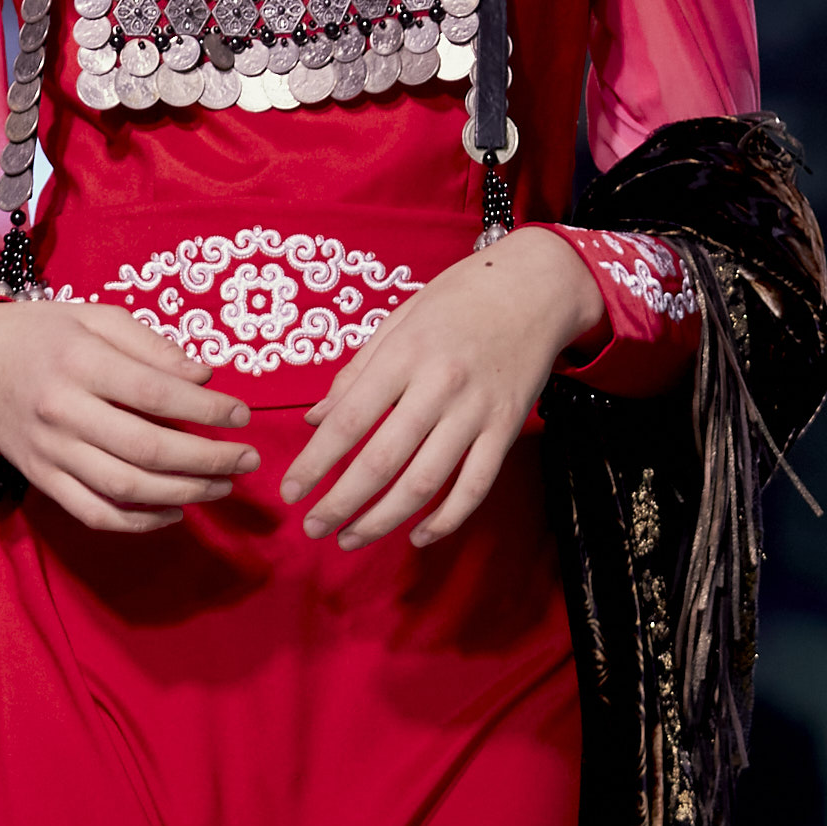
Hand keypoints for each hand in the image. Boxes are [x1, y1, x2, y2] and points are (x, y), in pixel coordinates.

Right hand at [0, 295, 255, 535]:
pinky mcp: (42, 480)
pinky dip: (140, 523)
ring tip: (222, 486)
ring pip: (126, 488)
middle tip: (248, 459)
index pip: (155, 393)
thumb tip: (205, 375)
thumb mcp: (95, 318)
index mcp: (81, 363)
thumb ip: (151, 345)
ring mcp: (51, 452)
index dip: (206, 410)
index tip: (242, 415)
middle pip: (147, 448)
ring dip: (184, 493)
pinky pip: (95, 514)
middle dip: (208, 459)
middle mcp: (64, 412)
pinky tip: (175, 512)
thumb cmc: (43, 335)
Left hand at [278, 230, 592, 550]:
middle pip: (382, 461)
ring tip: (350, 538)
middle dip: (340, 503)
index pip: (348, 421)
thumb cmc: (459, 299)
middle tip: (312, 527)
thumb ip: (356, 373)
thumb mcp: (399, 321)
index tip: (290, 491)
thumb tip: (314, 420)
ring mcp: (477, 411)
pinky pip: (474, 487)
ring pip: (425, 483)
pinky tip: (417, 535)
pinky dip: (445, 520)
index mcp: (404, 355)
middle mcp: (439, 386)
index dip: (314, 463)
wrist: (536, 287)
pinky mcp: (507, 429)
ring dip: (383, 520)